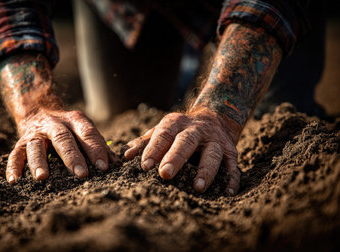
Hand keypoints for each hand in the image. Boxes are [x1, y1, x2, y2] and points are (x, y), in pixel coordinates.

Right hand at [6, 109, 116, 182]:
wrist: (38, 110)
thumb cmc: (69, 128)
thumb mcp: (84, 130)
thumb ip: (99, 146)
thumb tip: (117, 165)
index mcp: (75, 120)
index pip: (87, 133)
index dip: (96, 149)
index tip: (103, 167)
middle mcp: (54, 125)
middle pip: (63, 139)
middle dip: (72, 157)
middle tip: (81, 174)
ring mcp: (36, 134)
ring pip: (36, 146)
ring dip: (39, 162)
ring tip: (42, 178)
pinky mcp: (20, 143)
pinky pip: (14, 154)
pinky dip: (13, 167)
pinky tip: (14, 181)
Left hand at [123, 109, 240, 194]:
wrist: (214, 117)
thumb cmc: (180, 130)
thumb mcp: (162, 130)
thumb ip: (145, 142)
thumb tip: (126, 155)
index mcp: (176, 123)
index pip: (163, 135)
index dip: (154, 150)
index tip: (145, 166)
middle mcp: (196, 130)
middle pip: (186, 142)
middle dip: (175, 158)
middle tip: (165, 174)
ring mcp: (215, 140)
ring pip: (212, 154)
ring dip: (205, 171)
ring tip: (197, 187)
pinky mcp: (231, 151)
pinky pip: (233, 166)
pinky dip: (232, 179)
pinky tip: (227, 193)